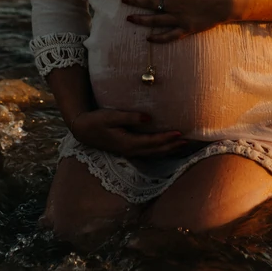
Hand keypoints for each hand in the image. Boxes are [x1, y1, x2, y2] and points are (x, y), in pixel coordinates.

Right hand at [69, 108, 185, 157]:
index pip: (152, 142)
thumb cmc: (97, 121)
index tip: (179, 133)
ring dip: (168, 150)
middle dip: (172, 146)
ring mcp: (130, 152)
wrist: (83, 130)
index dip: (167, 138)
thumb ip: (129, 117)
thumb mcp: (111, 116)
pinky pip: (148, 152)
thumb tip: (148, 118)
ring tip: (182, 144)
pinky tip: (166, 147)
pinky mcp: (128, 149)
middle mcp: (131, 150)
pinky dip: (160, 150)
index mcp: (128, 143)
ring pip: (153, 154)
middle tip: (188, 141)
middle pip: (156, 150)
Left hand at [122, 0, 233, 43]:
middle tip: (124, 1)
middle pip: (149, 3)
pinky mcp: (185, 29)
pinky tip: (148, 38)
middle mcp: (173, 5)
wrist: (226, 1)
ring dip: (141, 19)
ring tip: (130, 18)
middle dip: (135, 2)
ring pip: (155, 20)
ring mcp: (178, 18)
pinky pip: (168, 36)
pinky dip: (158, 38)